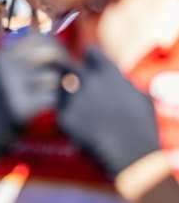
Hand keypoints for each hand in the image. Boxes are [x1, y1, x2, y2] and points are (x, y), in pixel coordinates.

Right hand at [0, 34, 69, 169]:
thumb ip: (13, 58)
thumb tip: (41, 40)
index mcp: (1, 56)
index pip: (37, 38)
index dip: (53, 45)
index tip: (58, 55)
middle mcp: (8, 67)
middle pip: (50, 53)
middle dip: (63, 62)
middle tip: (65, 73)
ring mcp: (15, 86)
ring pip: (54, 77)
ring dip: (57, 87)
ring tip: (49, 94)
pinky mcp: (23, 107)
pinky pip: (52, 99)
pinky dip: (53, 104)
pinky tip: (46, 109)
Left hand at [57, 47, 159, 178]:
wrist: (130, 150)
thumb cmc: (142, 125)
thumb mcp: (139, 97)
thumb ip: (123, 84)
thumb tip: (118, 81)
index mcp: (108, 73)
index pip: (91, 52)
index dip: (91, 59)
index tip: (91, 65)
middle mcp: (87, 81)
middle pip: (69, 67)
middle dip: (72, 73)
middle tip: (76, 83)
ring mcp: (73, 97)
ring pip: (61, 87)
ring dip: (67, 93)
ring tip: (78, 104)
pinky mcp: (63, 115)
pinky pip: (60, 110)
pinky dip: (67, 114)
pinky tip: (78, 123)